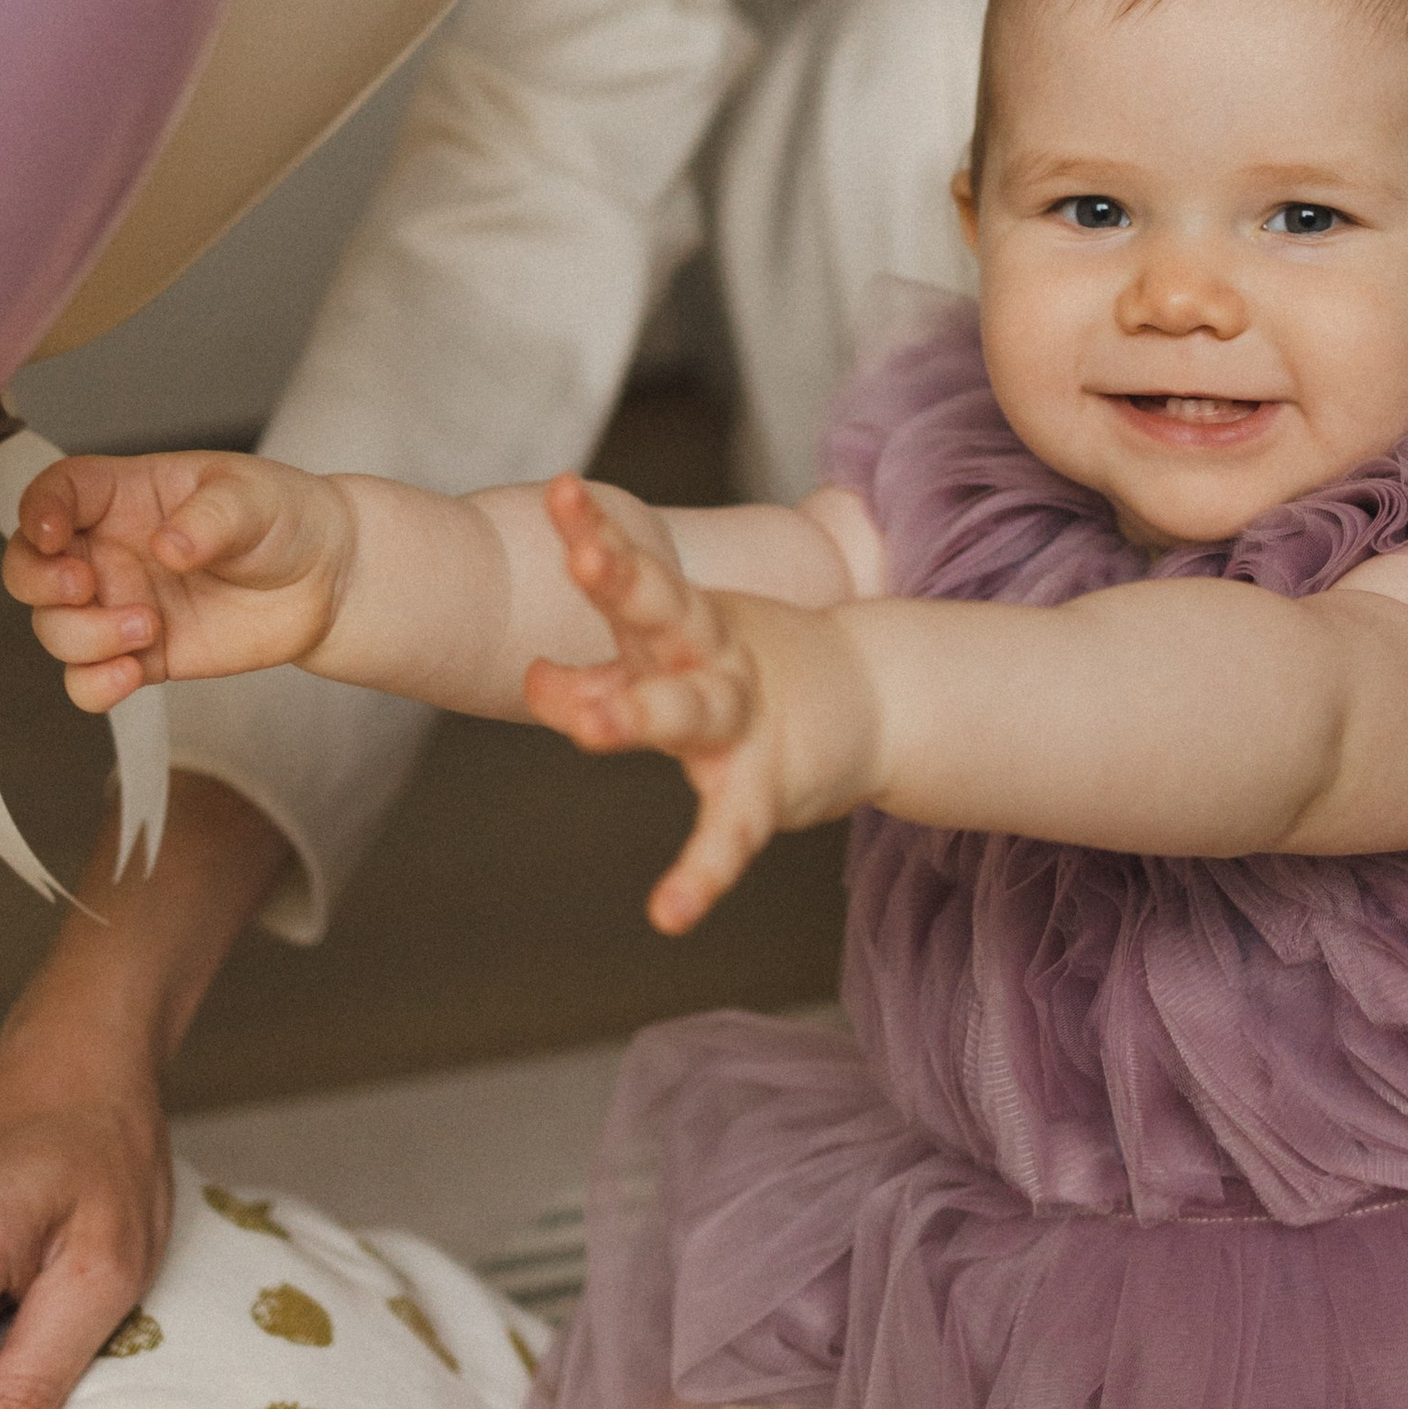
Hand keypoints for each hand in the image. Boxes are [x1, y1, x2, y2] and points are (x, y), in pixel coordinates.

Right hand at [4, 450, 358, 709]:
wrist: (327, 581)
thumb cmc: (285, 518)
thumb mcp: (252, 498)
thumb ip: (209, 517)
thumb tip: (168, 546)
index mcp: (126, 495)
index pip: (55, 493)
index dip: (37, 511)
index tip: (52, 535)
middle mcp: (110, 550)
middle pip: (30, 567)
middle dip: (40, 583)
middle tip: (88, 586)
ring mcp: (120, 604)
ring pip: (55, 629)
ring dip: (83, 636)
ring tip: (148, 627)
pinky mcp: (141, 654)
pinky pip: (88, 681)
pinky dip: (94, 685)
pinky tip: (131, 672)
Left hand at [526, 481, 879, 934]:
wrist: (873, 703)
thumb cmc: (746, 677)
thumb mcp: (673, 666)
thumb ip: (600, 680)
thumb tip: (534, 680)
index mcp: (685, 621)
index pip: (633, 570)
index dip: (595, 533)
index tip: (563, 495)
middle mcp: (712, 659)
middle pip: (664, 611)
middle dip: (622, 584)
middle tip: (586, 556)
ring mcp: (742, 720)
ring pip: (691, 709)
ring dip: (641, 710)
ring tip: (592, 724)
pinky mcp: (764, 789)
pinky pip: (729, 836)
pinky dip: (701, 875)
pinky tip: (668, 914)